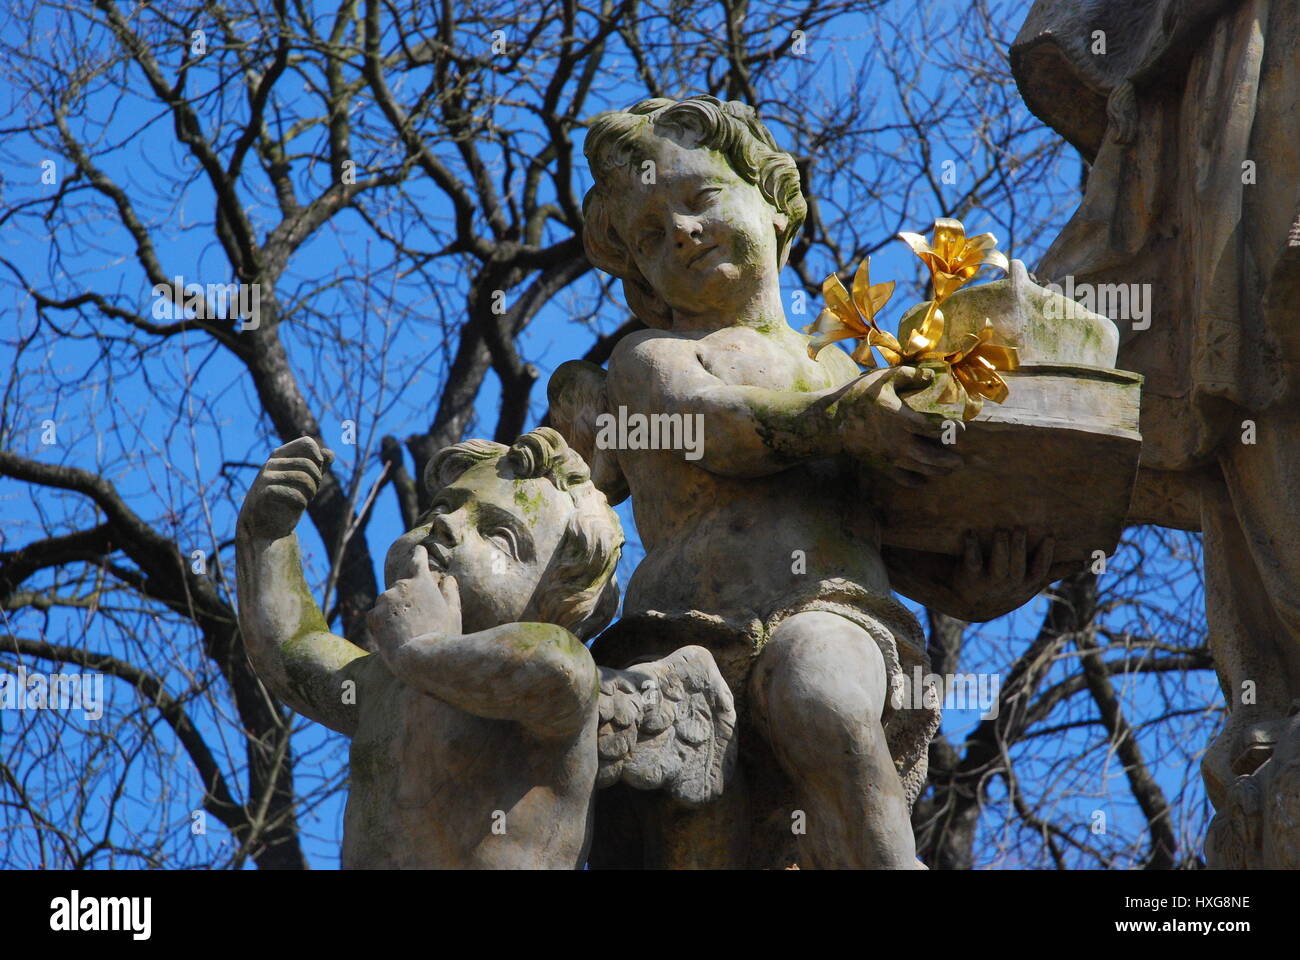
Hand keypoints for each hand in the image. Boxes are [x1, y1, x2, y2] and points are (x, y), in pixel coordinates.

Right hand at [239, 436, 333, 539]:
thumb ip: (317, 467)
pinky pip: (294, 493)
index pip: (307, 443)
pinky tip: (299, 506)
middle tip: (312, 491)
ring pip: (303, 478)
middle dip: (317, 479)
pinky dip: (302, 501)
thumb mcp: (305, 482)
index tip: (317, 472)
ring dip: (311, 491)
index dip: (318, 459)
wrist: (265, 525)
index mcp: (279, 455)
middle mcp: (271, 463)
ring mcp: (265, 477)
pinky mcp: (264, 494)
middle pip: (308, 464)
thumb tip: (330, 454)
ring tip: (307, 499)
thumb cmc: (286, 500)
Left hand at [368, 544, 462, 668]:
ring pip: (388, 601)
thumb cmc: (443, 636)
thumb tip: (449, 579)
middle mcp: (401, 586)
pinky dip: (383, 622)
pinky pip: (377, 615)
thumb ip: (450, 592)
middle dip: (408, 596)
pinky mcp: (373, 616)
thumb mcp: (454, 613)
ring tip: (407, 630)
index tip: (418, 551)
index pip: (417, 558)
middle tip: (419, 616)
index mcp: (422, 581)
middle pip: (403, 585)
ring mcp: (385, 600)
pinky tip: (394, 636)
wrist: (419, 659)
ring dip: (395, 610)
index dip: (419, 554)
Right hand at [837, 366, 962, 486]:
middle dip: (949, 460)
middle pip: (932, 456)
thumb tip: (933, 375)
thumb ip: (910, 375)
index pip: (933, 428)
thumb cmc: (859, 396)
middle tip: (960, 460)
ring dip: (938, 471)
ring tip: (949, 468)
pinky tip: (924, 480)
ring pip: (921, 469)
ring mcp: (890, 456)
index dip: (951, 430)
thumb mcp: (884, 378)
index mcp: (901, 418)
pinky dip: (916, 482)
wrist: (832, 421)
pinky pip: (903, 479)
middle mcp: (898, 441)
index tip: (961, 429)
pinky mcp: (882, 465)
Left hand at [951, 529, 1054, 619]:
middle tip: (1021, 527)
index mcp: (1027, 583)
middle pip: (1017, 566)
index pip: (1039, 570)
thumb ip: (1055, 571)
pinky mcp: (970, 577)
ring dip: (1001, 547)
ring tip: (1001, 529)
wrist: (972, 604)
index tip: (1050, 536)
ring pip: (999, 566)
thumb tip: (1085, 563)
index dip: (1045, 555)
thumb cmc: (1008, 587)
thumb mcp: (1033, 583)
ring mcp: (990, 582)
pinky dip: (971, 546)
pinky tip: (971, 532)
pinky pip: (972, 561)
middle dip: (1020, 547)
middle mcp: (1010, 584)